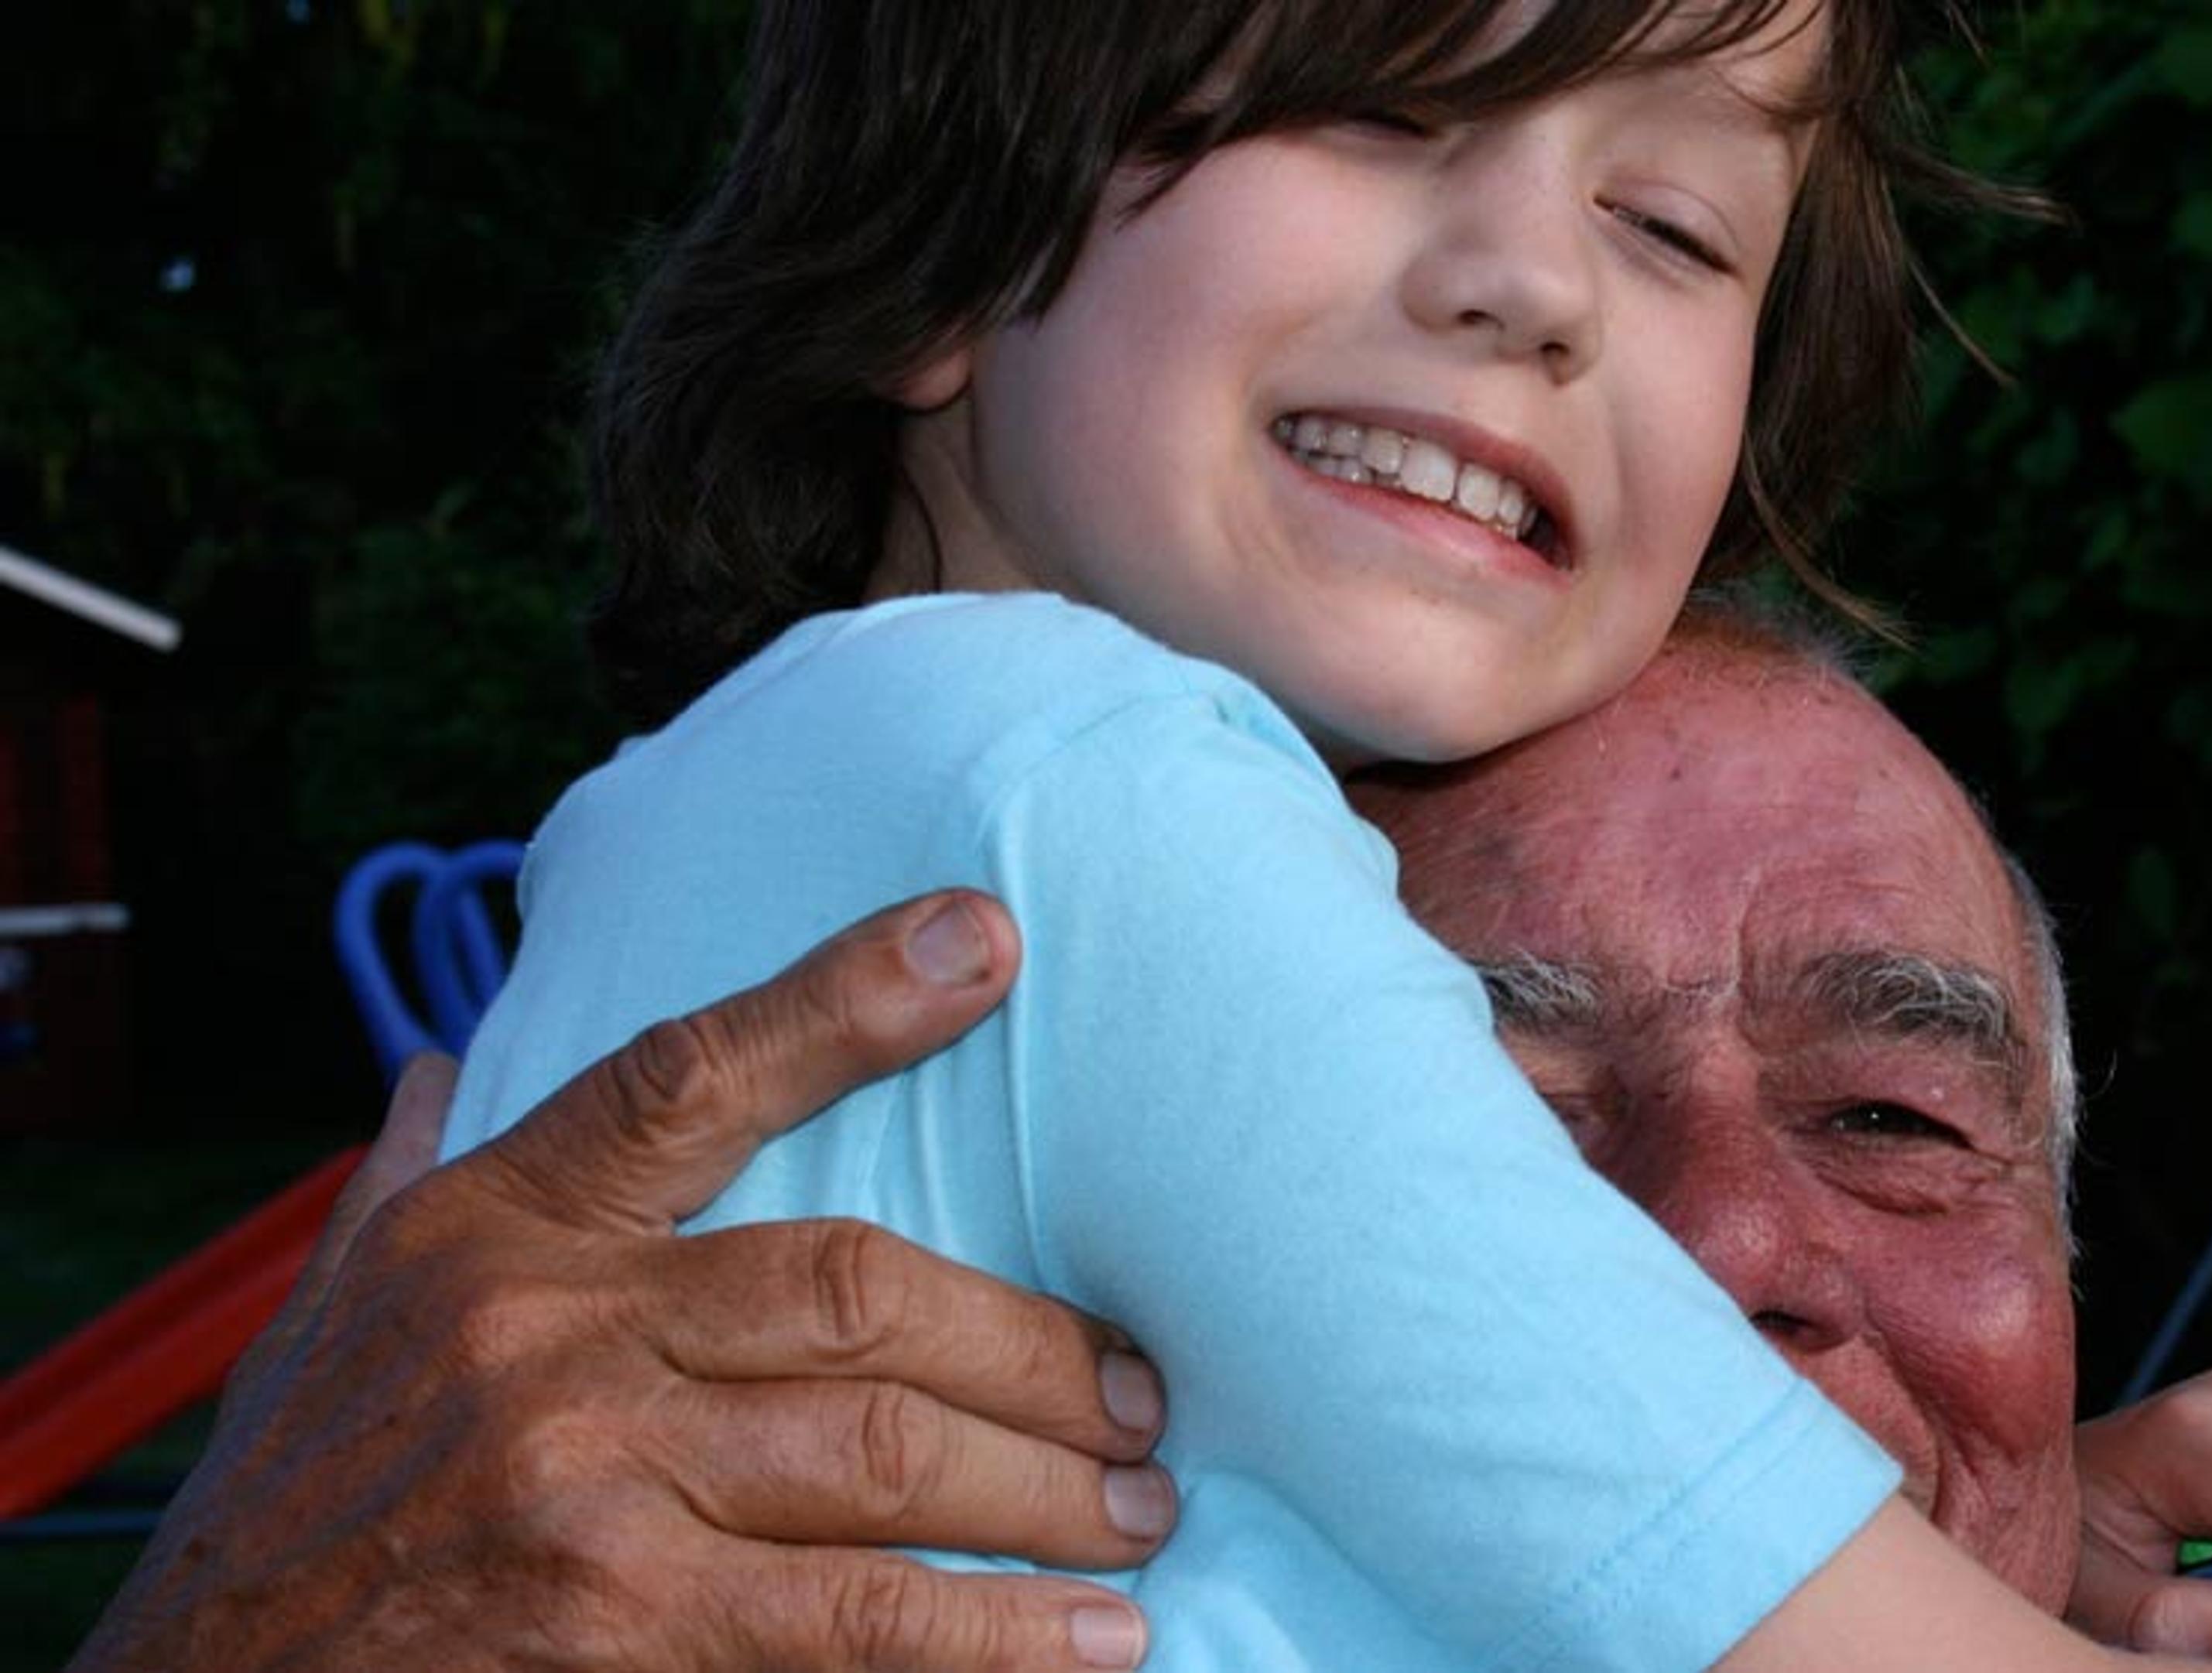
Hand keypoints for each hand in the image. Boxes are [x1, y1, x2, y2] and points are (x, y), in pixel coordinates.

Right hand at [69, 891, 1169, 1672]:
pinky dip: (995, 1632)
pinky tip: (1095, 1642)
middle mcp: (544, 1333)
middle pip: (857, 1291)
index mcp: (491, 1230)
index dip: (845, 997)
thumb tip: (434, 1063)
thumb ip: (406, 1185)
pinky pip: (854, 1616)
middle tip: (1141, 1398)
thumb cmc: (289, 1499)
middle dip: (1032, 1347)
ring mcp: (579, 1479)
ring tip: (1142, 1515)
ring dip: (1047, 1487)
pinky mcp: (610, 1622)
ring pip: (885, 1449)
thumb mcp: (329, 1313)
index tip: (987, 941)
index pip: (687, 1074)